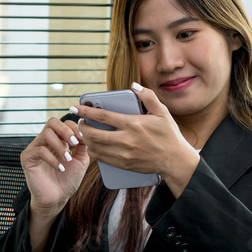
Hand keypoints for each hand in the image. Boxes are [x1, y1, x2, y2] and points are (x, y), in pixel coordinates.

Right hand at [20, 117, 87, 251]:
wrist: (57, 198)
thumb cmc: (68, 180)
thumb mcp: (81, 160)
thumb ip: (83, 145)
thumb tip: (86, 131)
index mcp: (58, 140)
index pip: (63, 123)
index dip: (74, 128)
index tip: (82, 140)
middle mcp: (45, 141)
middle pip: (52, 122)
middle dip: (66, 130)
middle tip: (74, 143)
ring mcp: (35, 148)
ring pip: (46, 133)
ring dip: (60, 146)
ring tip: (67, 159)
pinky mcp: (27, 158)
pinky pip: (39, 150)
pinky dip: (52, 159)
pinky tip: (60, 168)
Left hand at [75, 84, 199, 196]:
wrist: (175, 161)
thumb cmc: (169, 135)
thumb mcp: (162, 112)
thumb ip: (147, 96)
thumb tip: (133, 85)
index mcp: (133, 124)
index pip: (103, 116)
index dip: (86, 111)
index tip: (75, 107)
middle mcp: (126, 140)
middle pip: (94, 134)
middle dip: (82, 127)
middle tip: (81, 122)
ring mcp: (124, 155)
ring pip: (95, 148)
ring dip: (86, 140)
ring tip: (86, 133)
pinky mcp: (124, 165)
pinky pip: (102, 159)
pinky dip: (95, 152)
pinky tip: (95, 146)